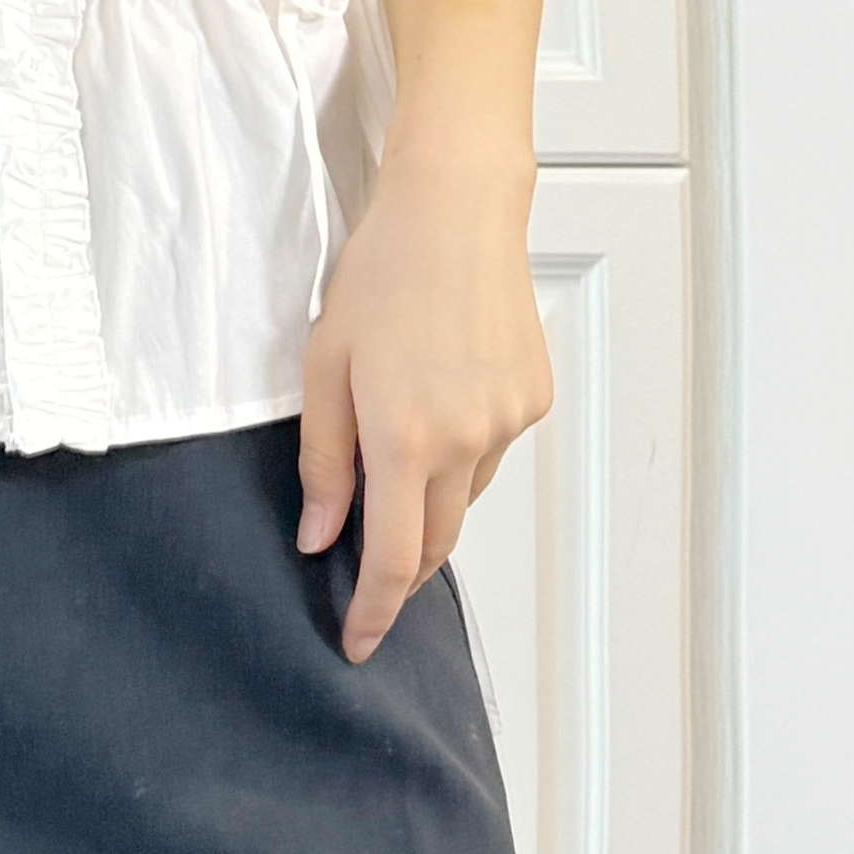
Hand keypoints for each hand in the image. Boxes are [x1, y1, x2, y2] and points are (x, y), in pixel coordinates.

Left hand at [292, 147, 551, 662]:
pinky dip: (461, 449)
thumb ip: (323, 462)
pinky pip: (491, 451)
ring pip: (464, 495)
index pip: (394, 559)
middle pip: (436, 542)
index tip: (358, 643)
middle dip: (402, 566)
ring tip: (396, 439)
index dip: (375, 610)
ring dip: (429, 497)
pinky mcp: (534, 398)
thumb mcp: (323, 367)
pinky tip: (439, 396)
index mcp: (405, 439)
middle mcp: (467, 441)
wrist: (455, 210)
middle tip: (364, 569)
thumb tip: (319, 535)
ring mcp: (509, 421)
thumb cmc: (381, 275)